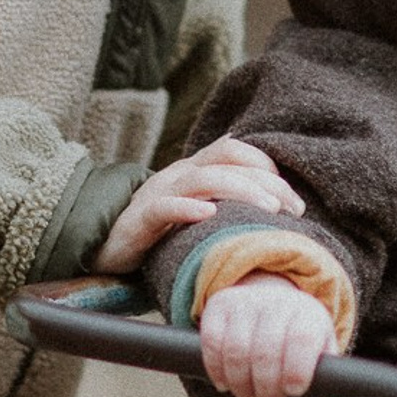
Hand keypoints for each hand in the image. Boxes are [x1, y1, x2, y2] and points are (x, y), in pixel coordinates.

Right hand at [92, 136, 303, 273]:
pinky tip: (209, 215)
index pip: (233, 149)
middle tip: (293, 208)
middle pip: (226, 162)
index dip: (265, 164)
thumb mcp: (194, 208)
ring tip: (268, 209)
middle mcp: (178, 174)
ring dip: (241, 190)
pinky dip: (187, 209)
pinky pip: (164, 207)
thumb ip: (223, 196)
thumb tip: (263, 181)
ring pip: (203, 179)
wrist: (103, 247)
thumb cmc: (157, 231)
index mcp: (193, 169)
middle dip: (266, 181)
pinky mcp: (140, 220)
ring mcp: (158, 194)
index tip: (291, 197)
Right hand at [200, 270, 344, 396]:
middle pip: (265, 349)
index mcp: (307, 314)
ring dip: (241, 384)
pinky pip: (212, 342)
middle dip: (267, 387)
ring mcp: (244, 303)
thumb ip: (330, 383)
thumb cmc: (297, 334)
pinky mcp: (218, 307)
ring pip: (236, 350)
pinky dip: (216, 370)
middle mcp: (276, 304)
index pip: (301, 338)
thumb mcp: (320, 351)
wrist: (271, 296)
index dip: (297, 369)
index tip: (294, 391)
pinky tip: (225, 383)